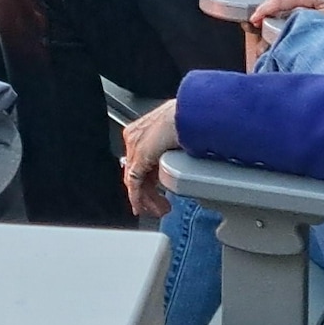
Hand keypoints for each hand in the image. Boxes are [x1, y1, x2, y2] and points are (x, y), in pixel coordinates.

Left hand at [118, 99, 180, 214]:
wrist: (188, 115)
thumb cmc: (190, 118)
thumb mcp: (179, 134)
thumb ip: (174, 146)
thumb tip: (182, 155)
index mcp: (142, 128)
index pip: (140, 160)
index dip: (149, 179)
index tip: (156, 191)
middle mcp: (134, 137)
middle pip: (137, 172)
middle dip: (148, 193)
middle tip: (160, 205)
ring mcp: (135, 148)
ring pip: (135, 181)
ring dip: (147, 199)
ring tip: (160, 209)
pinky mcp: (138, 160)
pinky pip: (134, 185)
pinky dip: (138, 199)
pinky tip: (144, 208)